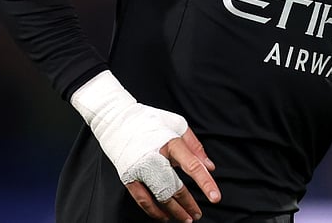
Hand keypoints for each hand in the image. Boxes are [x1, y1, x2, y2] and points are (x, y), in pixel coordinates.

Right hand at [68, 71, 221, 221]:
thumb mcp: (177, 124)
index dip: (205, 183)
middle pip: (175, 187)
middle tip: (198, 214)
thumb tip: (209, 167)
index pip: (192, 165)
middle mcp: (154, 157)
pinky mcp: (128, 176)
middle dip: (189, 204)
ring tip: (186, 219)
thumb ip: (195, 147)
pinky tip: (165, 216)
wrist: (115, 119)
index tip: (215, 197)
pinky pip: (143, 200)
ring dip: (175, 211)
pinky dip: (154, 211)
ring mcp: (139, 169)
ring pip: (159, 197)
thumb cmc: (150, 120)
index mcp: (170, 142)